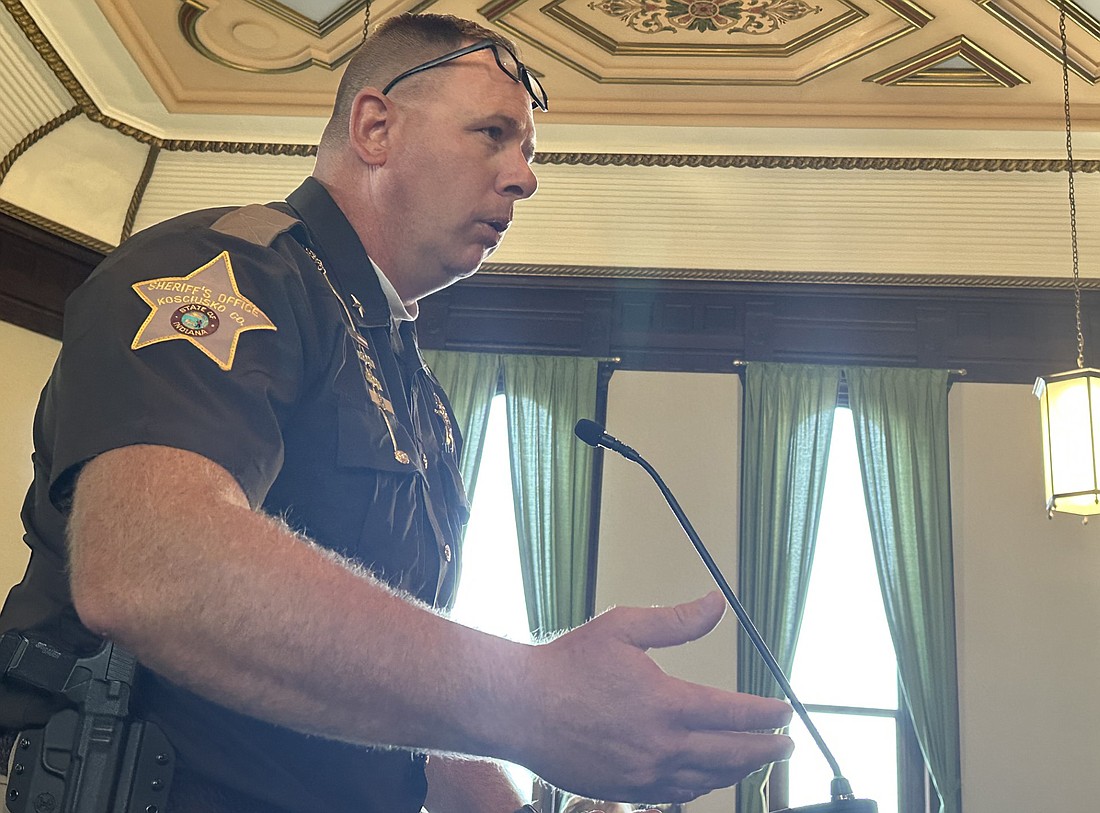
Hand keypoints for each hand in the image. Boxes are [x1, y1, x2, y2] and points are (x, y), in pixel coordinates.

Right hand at [517, 592, 793, 803]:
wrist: (520, 708)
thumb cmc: (567, 665)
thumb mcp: (624, 627)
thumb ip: (677, 621)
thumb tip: (716, 603)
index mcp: (667, 704)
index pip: (734, 714)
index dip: (765, 715)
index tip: (783, 712)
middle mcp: (661, 745)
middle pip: (731, 754)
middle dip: (765, 750)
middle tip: (786, 745)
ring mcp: (644, 774)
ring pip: (708, 778)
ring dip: (738, 771)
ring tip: (755, 761)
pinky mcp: (625, 790)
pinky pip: (677, 794)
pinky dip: (702, 785)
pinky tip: (707, 776)